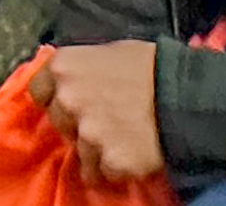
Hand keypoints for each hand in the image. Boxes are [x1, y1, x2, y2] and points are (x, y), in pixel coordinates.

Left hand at [28, 42, 166, 183]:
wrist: (187, 96)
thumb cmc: (151, 66)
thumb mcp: (108, 53)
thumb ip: (81, 70)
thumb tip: (68, 82)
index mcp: (63, 67)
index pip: (38, 91)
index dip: (55, 98)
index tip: (71, 103)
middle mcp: (67, 100)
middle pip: (59, 123)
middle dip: (77, 124)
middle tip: (106, 120)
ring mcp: (87, 133)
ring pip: (80, 152)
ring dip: (98, 150)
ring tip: (125, 137)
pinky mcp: (108, 161)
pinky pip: (102, 172)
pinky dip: (116, 167)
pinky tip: (134, 151)